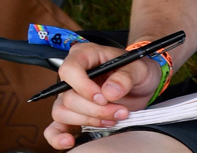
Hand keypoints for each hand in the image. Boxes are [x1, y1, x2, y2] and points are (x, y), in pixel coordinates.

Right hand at [44, 43, 161, 149]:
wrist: (142, 84)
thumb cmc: (137, 70)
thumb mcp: (139, 68)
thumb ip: (126, 76)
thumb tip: (110, 91)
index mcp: (85, 55)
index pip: (70, 70)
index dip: (84, 87)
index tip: (103, 98)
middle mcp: (73, 75)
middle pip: (69, 97)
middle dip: (96, 109)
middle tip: (120, 111)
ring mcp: (69, 95)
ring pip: (63, 113)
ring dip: (90, 120)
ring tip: (113, 118)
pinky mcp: (71, 114)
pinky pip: (54, 128)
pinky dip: (58, 136)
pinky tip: (69, 140)